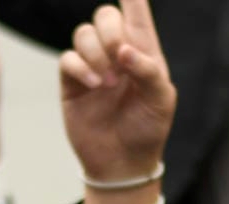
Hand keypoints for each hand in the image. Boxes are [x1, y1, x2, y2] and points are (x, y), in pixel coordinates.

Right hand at [59, 0, 175, 186]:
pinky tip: (94, 85)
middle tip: (118, 56)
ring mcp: (93, 66)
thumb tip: (123, 50)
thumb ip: (149, 69)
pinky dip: (79, 67)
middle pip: (105, 15)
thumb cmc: (148, 129)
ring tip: (108, 83)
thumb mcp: (161, 99)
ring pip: (83, 33)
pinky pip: (67, 59)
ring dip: (95, 53)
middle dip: (109, 30)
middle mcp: (116, 53)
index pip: (137, 12)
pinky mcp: (73, 83)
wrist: (123, 162)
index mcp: (143, 50)